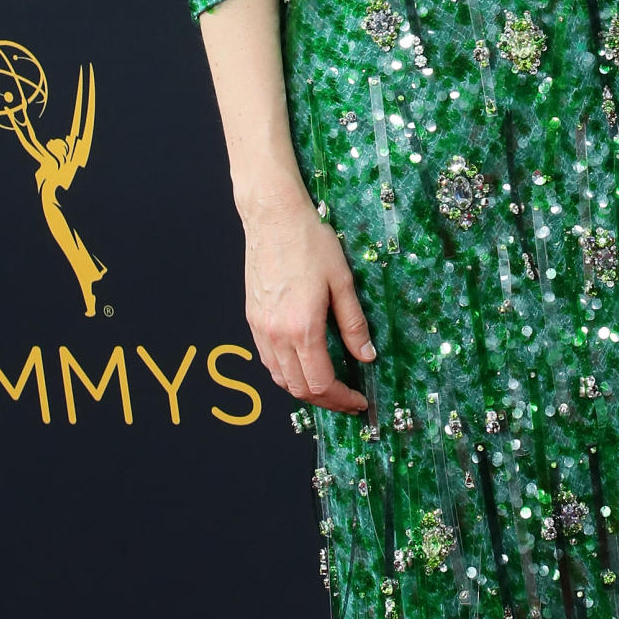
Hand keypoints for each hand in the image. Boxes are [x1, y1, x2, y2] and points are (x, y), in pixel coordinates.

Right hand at [241, 186, 373, 413]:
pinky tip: (303, 363)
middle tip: (348, 399)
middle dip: (326, 401)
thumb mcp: (342, 281)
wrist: (273, 217)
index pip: (322, 384)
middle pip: (299, 389)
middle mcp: (276, 335)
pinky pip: (268, 360)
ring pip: (280, 379)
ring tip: (329, 385)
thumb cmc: (310, 241)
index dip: (343, 399)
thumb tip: (367, 356)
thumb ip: (354, 323)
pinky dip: (286, 373)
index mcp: (302, 328)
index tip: (360, 402)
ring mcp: (260, 329)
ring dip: (304, 389)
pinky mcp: (252, 319)